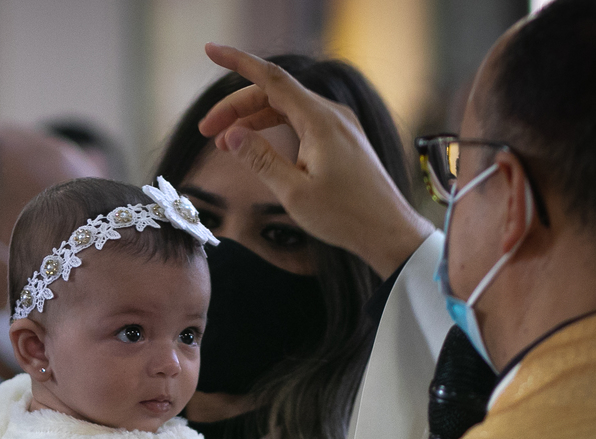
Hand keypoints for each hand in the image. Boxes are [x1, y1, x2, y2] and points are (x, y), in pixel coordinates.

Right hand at [198, 43, 434, 278]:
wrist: (388, 231)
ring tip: (222, 143)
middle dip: (237, 108)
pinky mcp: (341, 140)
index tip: (211, 50)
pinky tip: (256, 146)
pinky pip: (300, 123)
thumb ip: (260, 160)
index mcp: (320, 121)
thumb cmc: (345, 216)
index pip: (271, 79)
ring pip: (286, 109)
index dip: (238, 62)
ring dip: (253, 120)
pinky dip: (273, 129)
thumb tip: (232, 135)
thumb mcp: (294, 193)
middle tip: (207, 132)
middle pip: (274, 94)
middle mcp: (331, 115)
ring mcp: (338, 126)